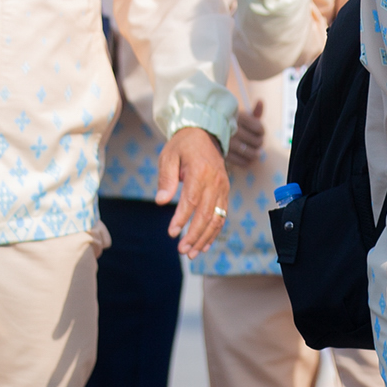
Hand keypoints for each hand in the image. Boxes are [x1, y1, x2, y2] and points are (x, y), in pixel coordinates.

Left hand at [156, 126, 229, 258]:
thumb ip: (166, 179)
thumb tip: (161, 201)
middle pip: (206, 214)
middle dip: (194, 235)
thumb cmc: (182, 146)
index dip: (182, 219)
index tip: (172, 233)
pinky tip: (204, 244)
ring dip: (205, 238)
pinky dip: (214, 232)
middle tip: (182, 250)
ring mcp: (223, 187)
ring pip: (217, 218)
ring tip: (192, 253)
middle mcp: (215, 181)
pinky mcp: (225, 192)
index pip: (192, 200)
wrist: (204, 134)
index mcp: (201, 171)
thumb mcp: (168, 156)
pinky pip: (222, 215)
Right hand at [226, 99, 264, 166]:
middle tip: (258, 143)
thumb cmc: (227, 124)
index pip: (258, 128)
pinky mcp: (225, 154)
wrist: (204, 132)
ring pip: (251, 153)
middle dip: (260, 143)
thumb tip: (261, 101)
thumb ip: (252, 112)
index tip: (260, 132)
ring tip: (255, 152)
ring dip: (255, 153)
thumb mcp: (239, 115)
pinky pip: (243, 162)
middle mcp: (233, 130)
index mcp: (238, 118)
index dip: (262, 131)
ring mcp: (229, 143)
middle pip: (257, 141)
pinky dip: (248, 161)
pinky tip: (247, 158)